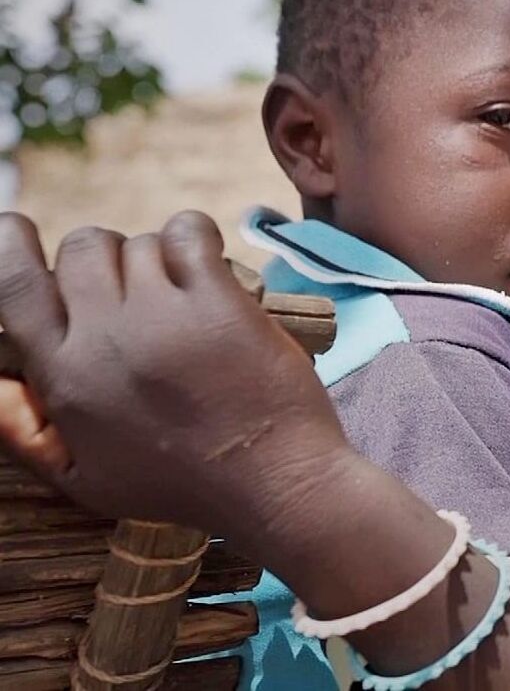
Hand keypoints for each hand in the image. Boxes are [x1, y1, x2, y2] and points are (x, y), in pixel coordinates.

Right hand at [0, 211, 357, 549]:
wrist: (275, 483)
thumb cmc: (180, 484)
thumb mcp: (82, 480)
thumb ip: (23, 431)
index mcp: (63, 377)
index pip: (12, 284)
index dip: (11, 244)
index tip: (21, 234)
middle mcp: (103, 339)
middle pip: (81, 247)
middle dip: (105, 257)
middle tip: (137, 293)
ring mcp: (162, 316)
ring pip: (139, 242)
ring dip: (158, 258)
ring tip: (181, 300)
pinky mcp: (218, 302)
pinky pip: (189, 233)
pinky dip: (194, 238)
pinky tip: (207, 270)